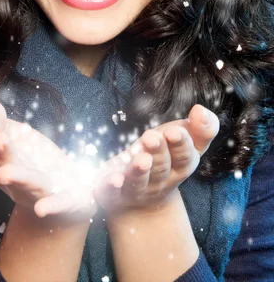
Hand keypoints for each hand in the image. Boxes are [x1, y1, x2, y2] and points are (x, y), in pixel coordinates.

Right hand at [0, 100, 96, 220]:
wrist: (65, 197)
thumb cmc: (35, 163)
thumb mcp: (19, 139)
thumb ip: (2, 123)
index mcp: (4, 161)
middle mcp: (15, 180)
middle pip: (5, 164)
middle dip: (0, 152)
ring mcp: (37, 192)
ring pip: (26, 184)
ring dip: (16, 178)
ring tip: (5, 173)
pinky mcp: (61, 201)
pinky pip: (55, 204)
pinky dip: (48, 207)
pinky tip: (41, 209)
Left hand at [92, 104, 219, 213]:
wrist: (144, 203)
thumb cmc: (168, 160)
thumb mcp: (188, 145)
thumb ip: (201, 130)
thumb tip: (200, 109)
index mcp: (179, 167)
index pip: (184, 156)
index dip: (180, 144)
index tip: (174, 131)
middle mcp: (160, 179)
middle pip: (161, 166)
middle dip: (158, 152)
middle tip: (152, 137)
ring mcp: (137, 188)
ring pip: (139, 179)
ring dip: (140, 169)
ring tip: (141, 159)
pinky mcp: (114, 194)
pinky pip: (113, 192)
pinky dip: (113, 186)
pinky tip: (114, 179)